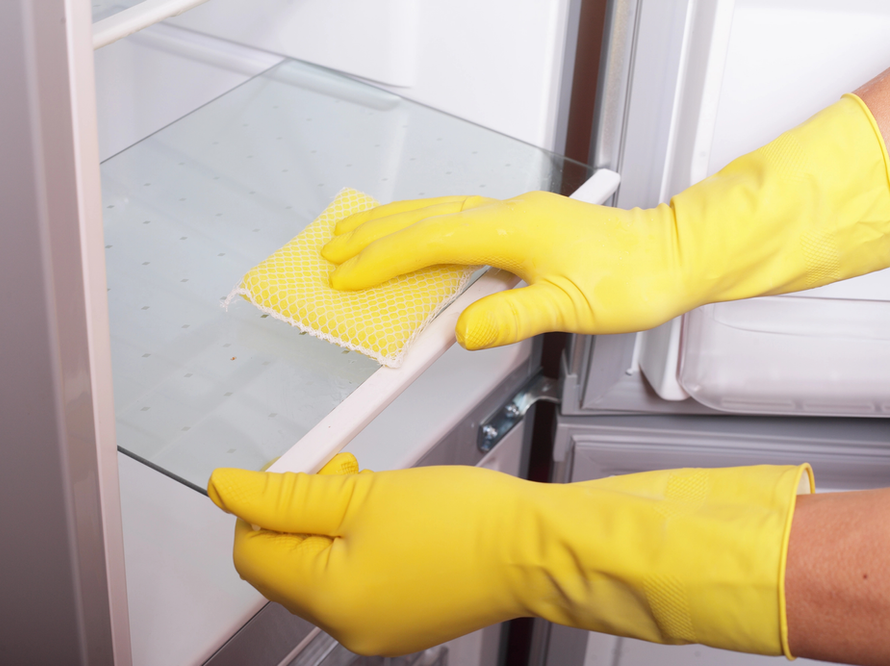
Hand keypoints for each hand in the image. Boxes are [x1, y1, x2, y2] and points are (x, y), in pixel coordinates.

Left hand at [209, 453, 811, 657]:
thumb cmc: (464, 521)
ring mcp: (378, 627)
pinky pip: (357, 579)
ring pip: (322, 568)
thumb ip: (286, 494)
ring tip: (370, 486)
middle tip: (338, 469)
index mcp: (329, 598)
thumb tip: (227, 490)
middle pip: (287, 564)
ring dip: (331, 522)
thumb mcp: (362, 491)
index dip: (261, 504)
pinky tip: (390, 514)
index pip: (254, 553)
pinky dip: (359, 543)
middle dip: (300, 510)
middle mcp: (348, 625)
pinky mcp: (404, 618)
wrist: (538, 547)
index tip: (291, 468)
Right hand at [322, 95, 889, 349]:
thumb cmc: (633, 278)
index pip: (430, 242)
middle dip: (371, 234)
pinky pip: (456, 219)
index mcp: (512, 229)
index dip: (382, 261)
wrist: (674, 255)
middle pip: (423, 217)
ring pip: (437, 212)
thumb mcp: (572, 307)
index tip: (347, 277)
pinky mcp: (523, 224)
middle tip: (331, 250)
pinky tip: (416, 239)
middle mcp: (508, 213)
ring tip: (356, 235)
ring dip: (392, 224)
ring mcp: (515, 215)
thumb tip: (463, 330)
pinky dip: (422, 227)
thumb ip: (514, 316)